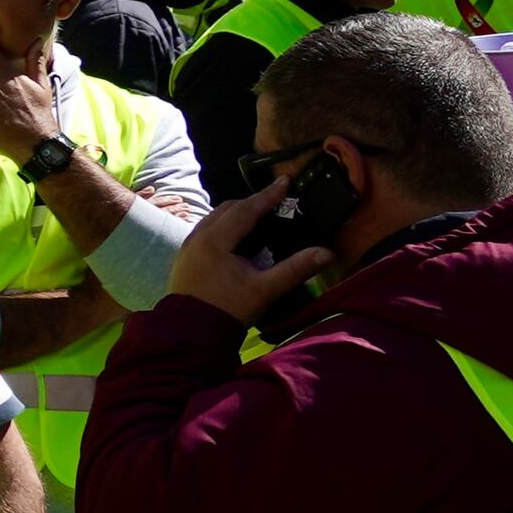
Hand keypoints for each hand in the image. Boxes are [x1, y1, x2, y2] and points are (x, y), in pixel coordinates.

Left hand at [165, 170, 330, 325]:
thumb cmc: (228, 309)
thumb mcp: (265, 289)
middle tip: (276, 200)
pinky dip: (225, 225)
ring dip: (237, 213)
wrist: (190, 332)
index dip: (268, 195)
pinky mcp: (186, 257)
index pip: (246, 209)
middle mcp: (198, 237)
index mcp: (215, 240)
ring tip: (260, 215)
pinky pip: (207, 230)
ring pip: (215, 218)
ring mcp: (188, 246)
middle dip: (253, 203)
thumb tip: (327, 253)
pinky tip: (238, 236)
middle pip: (228, 209)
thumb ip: (295, 269)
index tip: (285, 180)